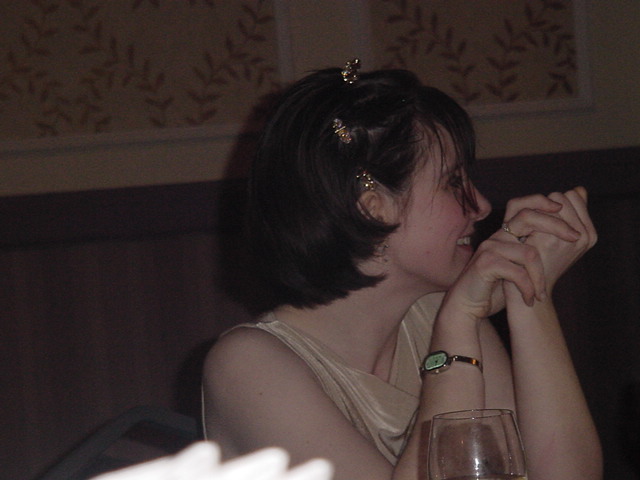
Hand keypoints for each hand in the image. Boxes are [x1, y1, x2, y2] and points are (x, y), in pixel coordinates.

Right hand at [445, 189, 594, 319]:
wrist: (468, 303)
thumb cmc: (495, 286)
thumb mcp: (519, 266)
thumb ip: (537, 250)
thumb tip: (568, 235)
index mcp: (505, 233)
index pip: (524, 205)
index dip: (544, 203)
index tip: (564, 210)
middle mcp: (496, 236)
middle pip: (528, 216)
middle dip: (556, 225)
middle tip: (576, 238)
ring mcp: (490, 248)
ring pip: (528, 252)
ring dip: (540, 276)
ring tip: (541, 293)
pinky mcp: (485, 264)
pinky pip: (517, 272)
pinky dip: (528, 288)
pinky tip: (530, 298)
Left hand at [502, 186, 596, 293]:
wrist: (528, 295)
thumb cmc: (541, 266)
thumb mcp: (560, 239)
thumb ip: (572, 214)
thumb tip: (579, 189)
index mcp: (589, 234)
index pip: (572, 195)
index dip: (554, 204)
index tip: (543, 221)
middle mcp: (583, 236)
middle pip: (560, 196)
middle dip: (543, 206)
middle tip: (532, 227)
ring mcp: (566, 238)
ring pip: (546, 202)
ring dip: (533, 212)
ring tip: (528, 232)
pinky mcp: (546, 241)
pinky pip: (532, 212)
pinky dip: (522, 220)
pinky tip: (519, 236)